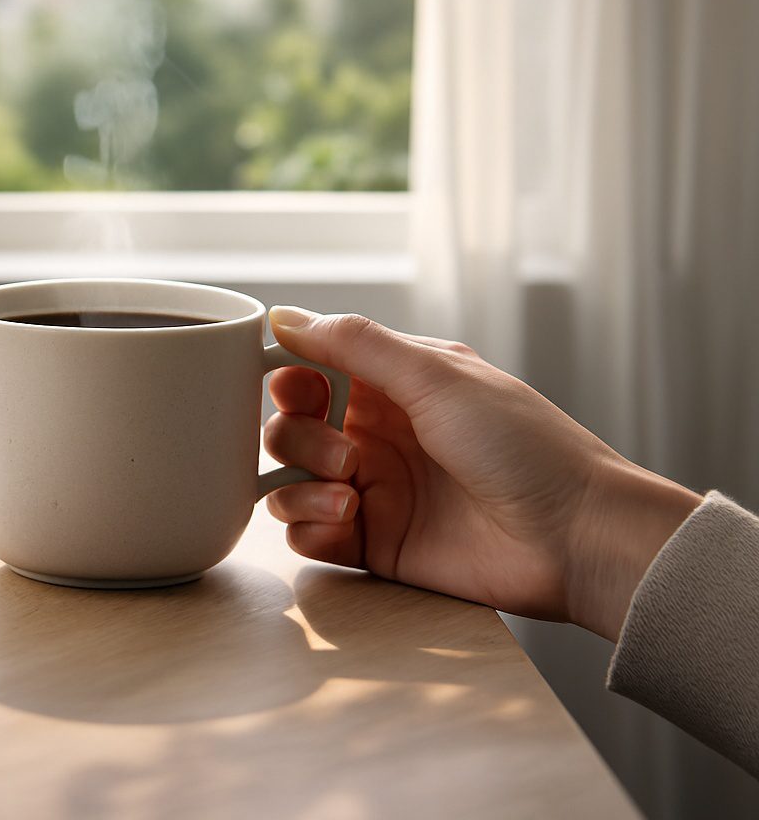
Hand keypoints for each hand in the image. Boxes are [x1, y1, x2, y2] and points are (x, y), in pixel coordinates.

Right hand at [261, 306, 699, 640]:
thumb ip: (356, 344)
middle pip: (289, 428)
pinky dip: (309, 528)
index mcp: (393, 386)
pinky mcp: (375, 545)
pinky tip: (345, 523)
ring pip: (289, 482)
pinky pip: (308, 537)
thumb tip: (283, 316)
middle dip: (297, 437)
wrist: (577, 536)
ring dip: (298, 486)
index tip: (291, 387)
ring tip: (348, 496)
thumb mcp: (437, 376)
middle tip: (344, 453)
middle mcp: (377, 436)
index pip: (309, 371)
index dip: (287, 378)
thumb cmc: (526, 447)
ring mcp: (375, 492)